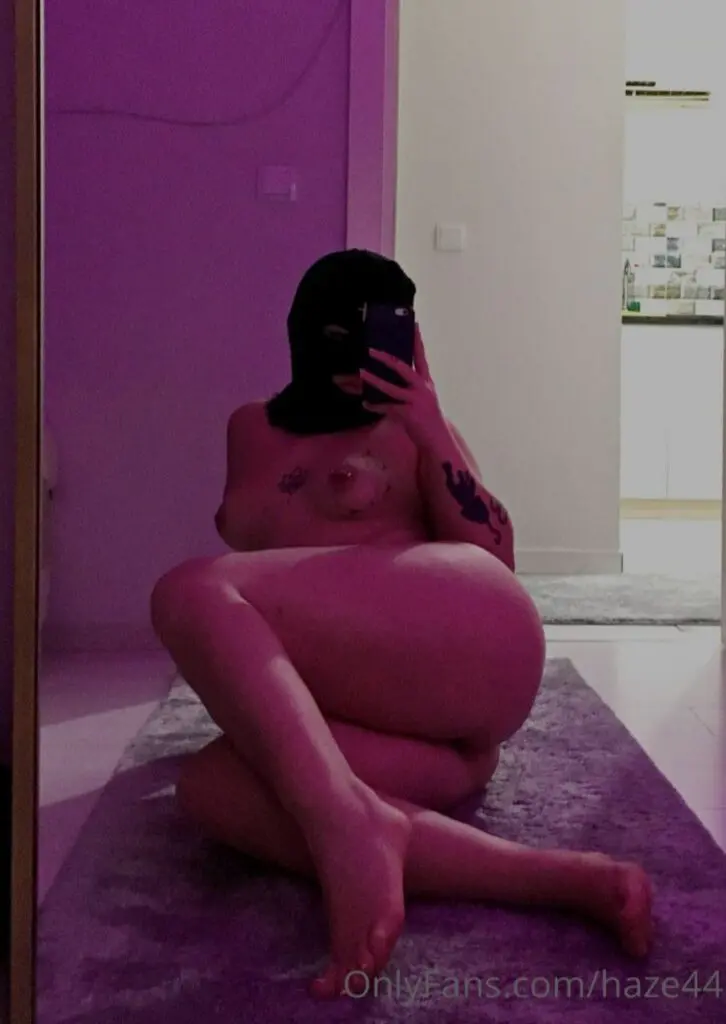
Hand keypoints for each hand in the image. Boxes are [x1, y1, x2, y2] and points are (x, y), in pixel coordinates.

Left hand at [360, 326, 446, 447]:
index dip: (417, 340)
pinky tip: (365, 404)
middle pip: (403, 367)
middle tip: (371, 350)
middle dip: (386, 358)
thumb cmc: (426, 419)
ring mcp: (416, 401)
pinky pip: (387, 407)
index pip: (421, 356)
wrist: (437, 441)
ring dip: (374, 380)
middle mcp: (423, 388)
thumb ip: (405, 389)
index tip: (412, 324)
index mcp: (426, 382)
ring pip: (391, 388)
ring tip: (361, 373)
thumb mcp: (420, 400)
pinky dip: (375, 406)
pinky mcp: (409, 414)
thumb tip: (384, 381)